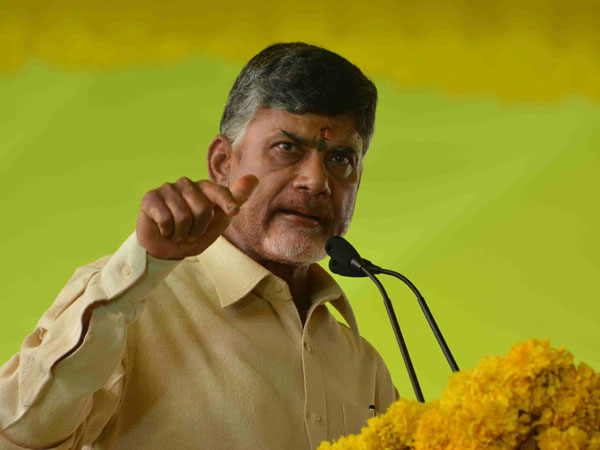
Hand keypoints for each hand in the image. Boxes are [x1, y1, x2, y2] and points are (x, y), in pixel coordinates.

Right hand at [136, 175, 258, 259]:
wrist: (165, 250)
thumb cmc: (193, 234)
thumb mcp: (218, 222)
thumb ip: (235, 200)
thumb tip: (254, 177)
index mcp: (204, 188)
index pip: (219, 191)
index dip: (228, 201)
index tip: (234, 211)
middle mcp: (186, 184)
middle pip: (202, 209)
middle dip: (197, 230)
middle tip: (189, 232)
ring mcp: (167, 188)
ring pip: (183, 216)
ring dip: (181, 233)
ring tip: (177, 232)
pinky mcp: (150, 197)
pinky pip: (165, 219)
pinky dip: (167, 231)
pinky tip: (164, 229)